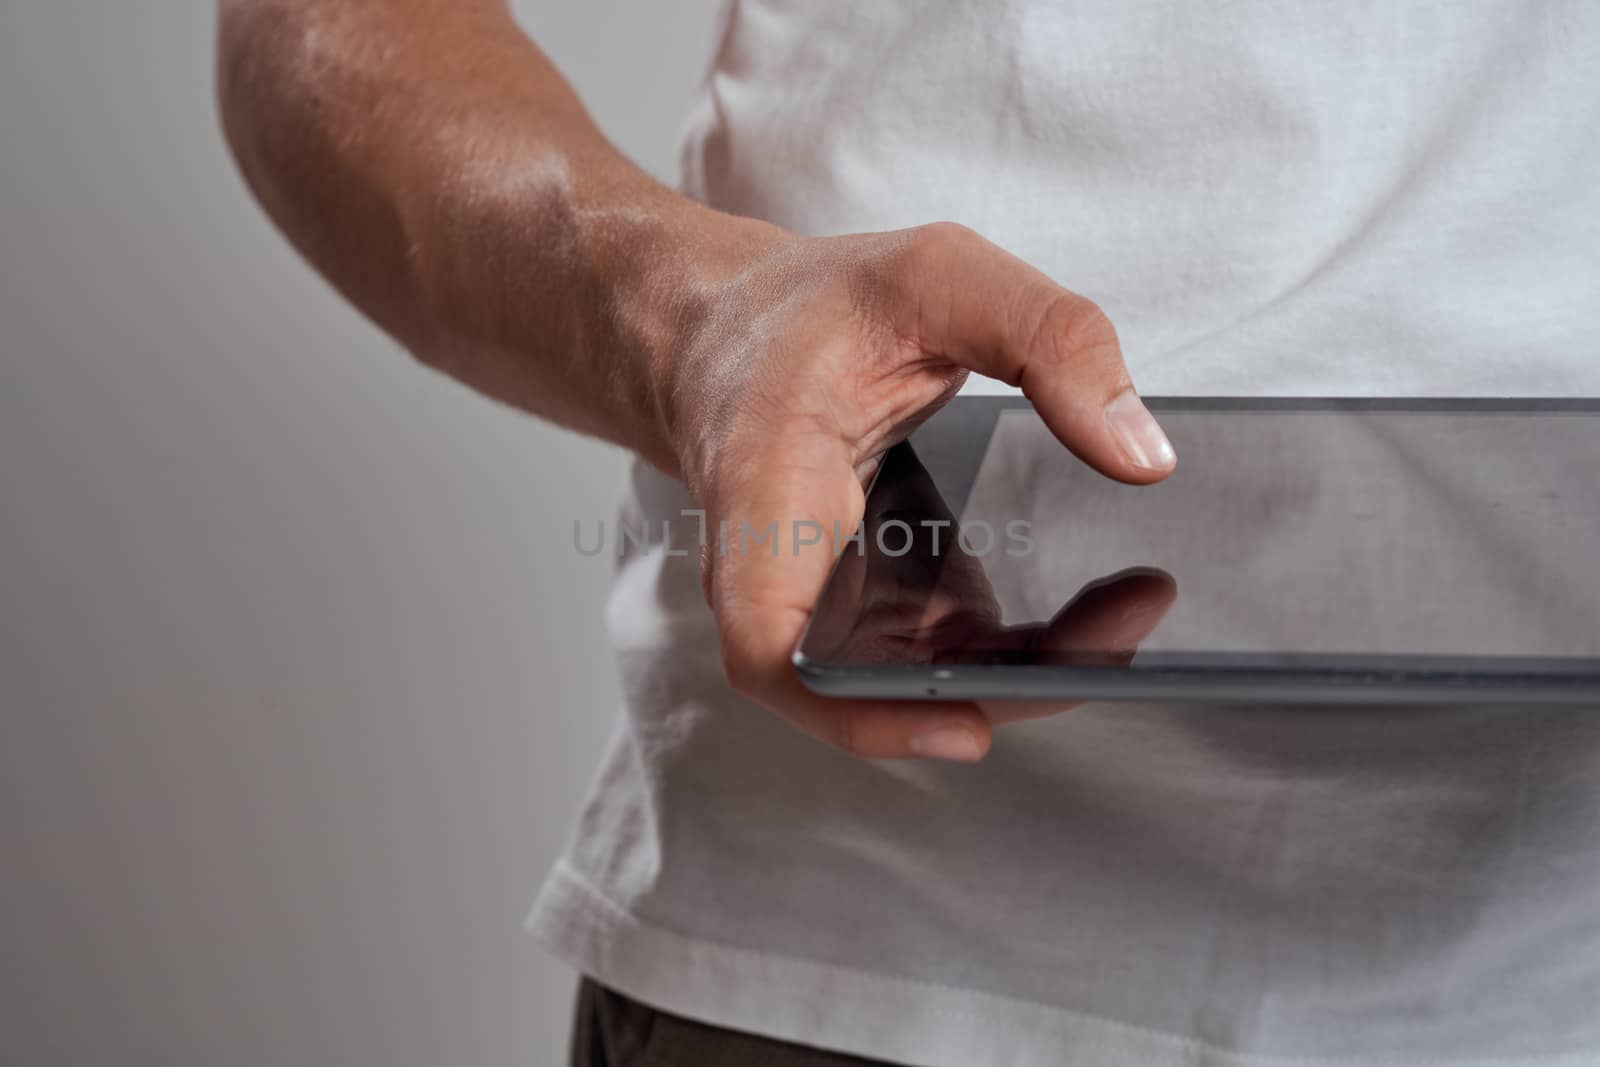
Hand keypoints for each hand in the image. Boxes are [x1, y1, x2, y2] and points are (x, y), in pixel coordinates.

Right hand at [662, 222, 1177, 761]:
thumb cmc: (813, 311)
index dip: (855, 711)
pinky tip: (1089, 614)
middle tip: (1114, 642)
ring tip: (1125, 620)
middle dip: (992, 688)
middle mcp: (774, 566)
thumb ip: (1050, 339)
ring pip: (905, 682)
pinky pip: (926, 655)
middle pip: (861, 684)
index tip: (966, 724)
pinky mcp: (857, 601)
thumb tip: (1142, 455)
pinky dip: (1007, 650)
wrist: (729, 333)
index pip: (768, 641)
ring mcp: (815, 596)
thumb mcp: (940, 275)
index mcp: (768, 484)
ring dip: (1013, 674)